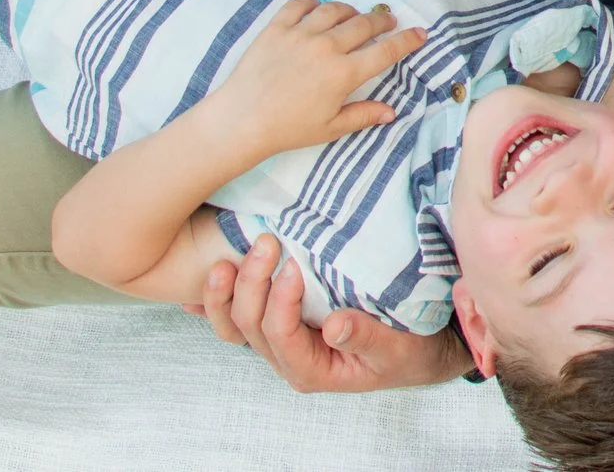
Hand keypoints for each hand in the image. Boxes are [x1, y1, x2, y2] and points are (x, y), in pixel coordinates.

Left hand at [191, 234, 471, 392]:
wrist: (414, 352)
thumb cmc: (407, 351)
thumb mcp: (397, 349)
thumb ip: (365, 338)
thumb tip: (334, 327)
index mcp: (311, 370)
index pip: (280, 335)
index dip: (280, 301)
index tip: (294, 266)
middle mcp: (287, 359)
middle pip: (249, 326)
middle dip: (252, 285)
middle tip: (266, 243)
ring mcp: (277, 342)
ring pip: (233, 324)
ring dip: (224, 293)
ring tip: (226, 260)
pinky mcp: (276, 325)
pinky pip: (233, 317)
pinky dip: (213, 302)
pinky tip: (199, 284)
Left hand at [207, 0, 424, 161]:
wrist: (241, 120)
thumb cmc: (287, 129)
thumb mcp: (330, 128)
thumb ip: (363, 116)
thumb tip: (391, 111)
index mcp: (344, 74)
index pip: (385, 51)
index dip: (407, 41)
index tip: (420, 33)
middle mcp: (326, 47)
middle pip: (364, 23)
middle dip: (382, 20)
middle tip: (388, 21)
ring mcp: (301, 34)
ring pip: (335, 10)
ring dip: (350, 11)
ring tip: (354, 16)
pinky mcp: (277, 28)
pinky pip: (300, 4)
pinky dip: (313, 4)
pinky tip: (317, 10)